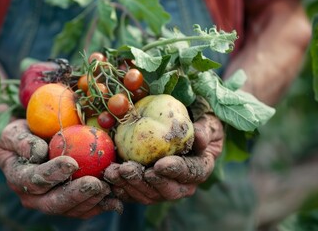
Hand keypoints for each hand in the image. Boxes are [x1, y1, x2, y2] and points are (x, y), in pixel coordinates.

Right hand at [0, 119, 122, 217]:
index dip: (53, 174)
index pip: (34, 180)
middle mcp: (32, 197)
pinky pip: (84, 209)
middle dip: (76, 194)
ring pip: (71, 210)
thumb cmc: (23, 135)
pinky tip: (114, 200)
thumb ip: (22, 141)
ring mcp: (50, 203)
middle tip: (95, 184)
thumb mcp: (15, 132)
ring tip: (107, 189)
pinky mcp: (68, 205)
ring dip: (90, 201)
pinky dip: (100, 205)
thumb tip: (38, 153)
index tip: (72, 163)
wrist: (31, 146)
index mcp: (18, 178)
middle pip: (53, 202)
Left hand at [104, 114, 223, 203]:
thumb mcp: (208, 122)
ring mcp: (163, 188)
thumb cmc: (198, 123)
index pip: (190, 173)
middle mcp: (183, 184)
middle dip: (145, 181)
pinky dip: (121, 188)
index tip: (159, 165)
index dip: (175, 171)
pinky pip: (133, 194)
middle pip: (167, 190)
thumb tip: (200, 137)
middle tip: (129, 169)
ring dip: (129, 185)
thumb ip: (205, 129)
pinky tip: (109, 178)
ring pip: (147, 195)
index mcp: (199, 169)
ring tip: (114, 172)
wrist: (183, 131)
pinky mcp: (146, 188)